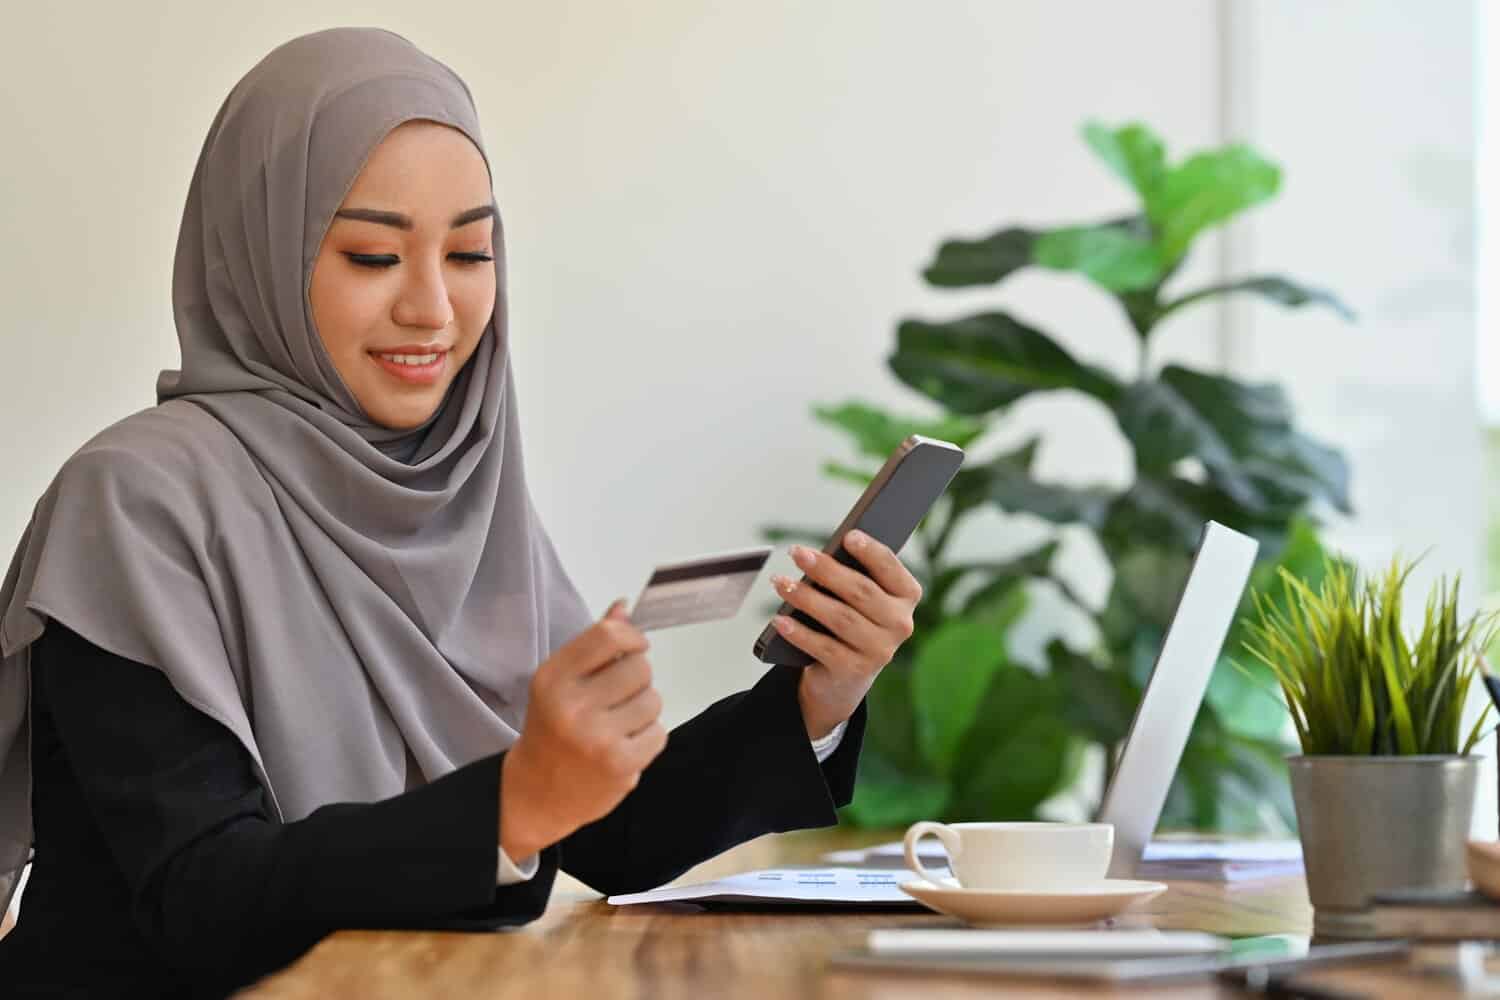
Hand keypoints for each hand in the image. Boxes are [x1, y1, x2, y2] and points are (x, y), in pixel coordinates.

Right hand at [499, 599, 667, 859]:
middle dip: (637, 679)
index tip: (635, 647)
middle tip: (618, 698)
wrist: (536, 793)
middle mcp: (572, 706)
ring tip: (619, 724)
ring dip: (644, 710)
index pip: (608, 636)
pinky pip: (659, 733)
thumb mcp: (560, 682)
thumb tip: (623, 606)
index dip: (632, 637)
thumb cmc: (552, 729)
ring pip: (654, 700)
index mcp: (553, 678)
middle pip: (639, 667)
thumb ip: (594, 644)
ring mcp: (597, 737)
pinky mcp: (620, 764)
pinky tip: (625, 746)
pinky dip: (648, 738)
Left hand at [769, 529, 923, 739]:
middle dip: (826, 569)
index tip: (848, 536)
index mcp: (906, 596)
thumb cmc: (851, 619)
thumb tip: (819, 557)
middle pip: (861, 591)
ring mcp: (880, 650)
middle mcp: (900, 624)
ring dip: (806, 598)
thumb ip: (851, 576)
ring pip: (840, 618)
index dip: (871, 551)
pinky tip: (780, 619)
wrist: (845, 675)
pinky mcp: (855, 670)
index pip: (890, 568)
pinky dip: (799, 632)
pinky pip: (823, 647)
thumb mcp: (858, 597)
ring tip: (781, 583)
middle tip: (798, 553)